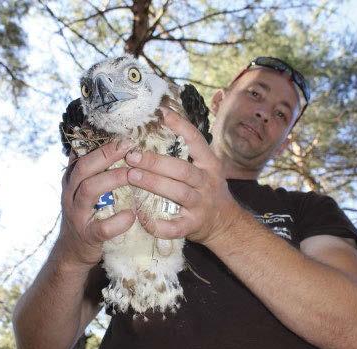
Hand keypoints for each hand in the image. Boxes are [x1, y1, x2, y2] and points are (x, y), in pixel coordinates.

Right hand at [57, 140, 135, 267]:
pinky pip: (102, 227)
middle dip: (106, 154)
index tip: (122, 133)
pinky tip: (132, 215)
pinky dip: (118, 221)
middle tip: (129, 145)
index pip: (82, 155)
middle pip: (84, 168)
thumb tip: (116, 144)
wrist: (74, 250)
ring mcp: (77, 214)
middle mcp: (71, 194)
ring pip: (90, 190)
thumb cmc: (89, 214)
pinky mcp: (88, 235)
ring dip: (112, 179)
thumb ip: (95, 171)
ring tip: (132, 174)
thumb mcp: (86, 190)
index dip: (100, 143)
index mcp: (73, 180)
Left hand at [125, 108, 240, 246]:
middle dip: (156, 162)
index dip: (180, 126)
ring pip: (178, 192)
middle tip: (132, 156)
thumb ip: (190, 153)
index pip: (197, 141)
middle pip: (182, 170)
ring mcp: (201, 205)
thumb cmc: (207, 190)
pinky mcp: (193, 225)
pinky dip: (159, 224)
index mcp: (210, 165)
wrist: (224, 223)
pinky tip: (142, 217)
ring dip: (154, 184)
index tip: (161, 114)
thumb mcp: (206, 168)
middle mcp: (207, 183)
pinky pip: (175, 226)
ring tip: (132, 176)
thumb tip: (163, 123)